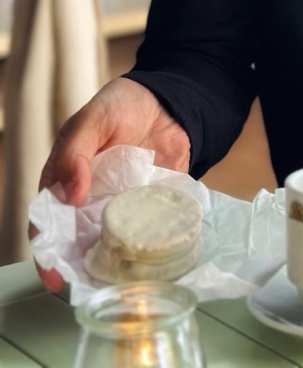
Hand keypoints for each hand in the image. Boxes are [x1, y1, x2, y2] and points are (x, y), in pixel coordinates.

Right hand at [31, 77, 189, 291]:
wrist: (167, 100)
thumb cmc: (121, 105)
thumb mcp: (93, 120)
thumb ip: (76, 153)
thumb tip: (70, 195)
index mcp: (66, 181)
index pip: (48, 223)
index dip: (47, 251)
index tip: (53, 273)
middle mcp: (90, 202)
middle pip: (77, 243)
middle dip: (78, 269)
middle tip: (87, 290)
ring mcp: (120, 207)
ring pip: (109, 245)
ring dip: (110, 266)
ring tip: (116, 287)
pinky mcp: (150, 207)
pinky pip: (146, 233)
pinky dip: (146, 250)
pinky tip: (150, 267)